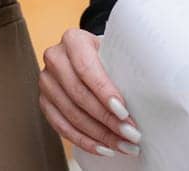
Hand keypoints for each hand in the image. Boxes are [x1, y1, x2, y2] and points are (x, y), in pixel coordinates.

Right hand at [38, 27, 141, 158]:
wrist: (86, 56)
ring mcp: (47, 81)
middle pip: (79, 95)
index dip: (104, 92)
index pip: (86, 69)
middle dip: (107, 119)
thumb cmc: (105, 55)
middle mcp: (55, 58)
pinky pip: (62, 127)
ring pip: (71, 114)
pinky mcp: (44, 101)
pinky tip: (103, 148)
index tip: (124, 111)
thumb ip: (122, 68)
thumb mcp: (114, 52)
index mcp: (73, 40)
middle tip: (130, 134)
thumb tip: (144, 94)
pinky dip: (84, 141)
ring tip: (122, 145)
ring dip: (99, 134)